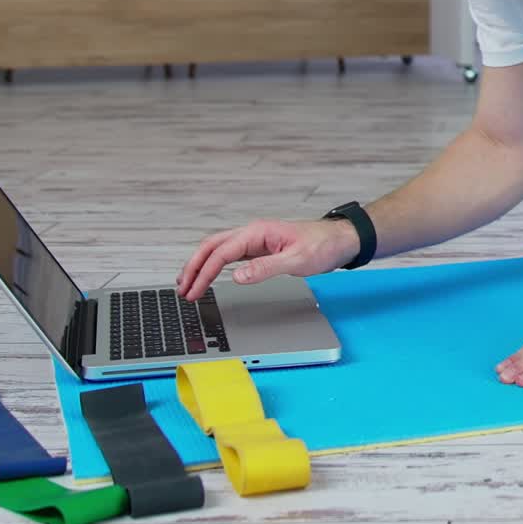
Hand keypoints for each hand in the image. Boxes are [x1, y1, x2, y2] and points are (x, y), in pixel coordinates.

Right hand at [176, 218, 359, 301]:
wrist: (340, 239)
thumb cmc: (322, 246)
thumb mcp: (296, 261)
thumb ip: (266, 268)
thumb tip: (237, 276)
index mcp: (258, 232)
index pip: (222, 252)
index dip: (204, 272)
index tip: (193, 291)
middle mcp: (253, 233)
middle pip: (212, 246)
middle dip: (194, 267)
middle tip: (182, 290)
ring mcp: (255, 239)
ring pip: (218, 249)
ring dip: (201, 264)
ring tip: (187, 284)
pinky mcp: (259, 247)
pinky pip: (229, 254)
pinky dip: (214, 265)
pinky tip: (209, 275)